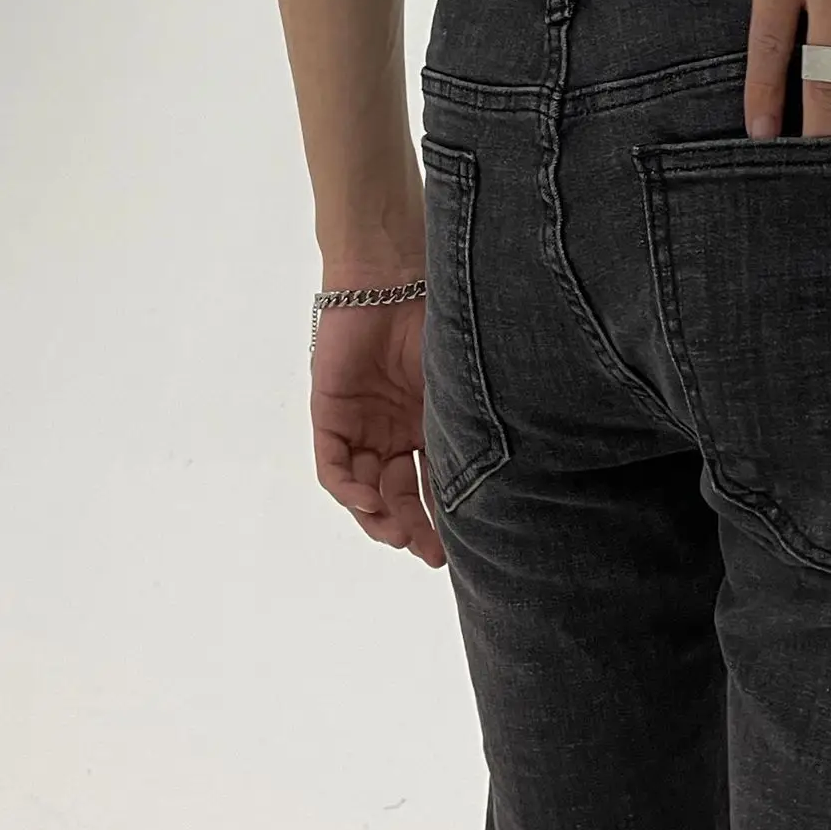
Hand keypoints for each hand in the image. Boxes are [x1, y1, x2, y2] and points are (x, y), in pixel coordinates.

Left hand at [310, 291, 444, 568]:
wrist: (393, 277)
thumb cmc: (440, 319)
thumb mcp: (459, 386)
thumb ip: (468, 430)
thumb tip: (501, 483)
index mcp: (430, 424)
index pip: (432, 484)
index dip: (443, 518)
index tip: (457, 549)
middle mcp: (395, 430)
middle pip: (398, 494)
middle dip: (411, 527)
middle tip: (429, 552)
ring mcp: (362, 424)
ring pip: (366, 487)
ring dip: (379, 516)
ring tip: (398, 534)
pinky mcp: (330, 415)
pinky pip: (334, 466)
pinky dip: (349, 489)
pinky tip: (368, 501)